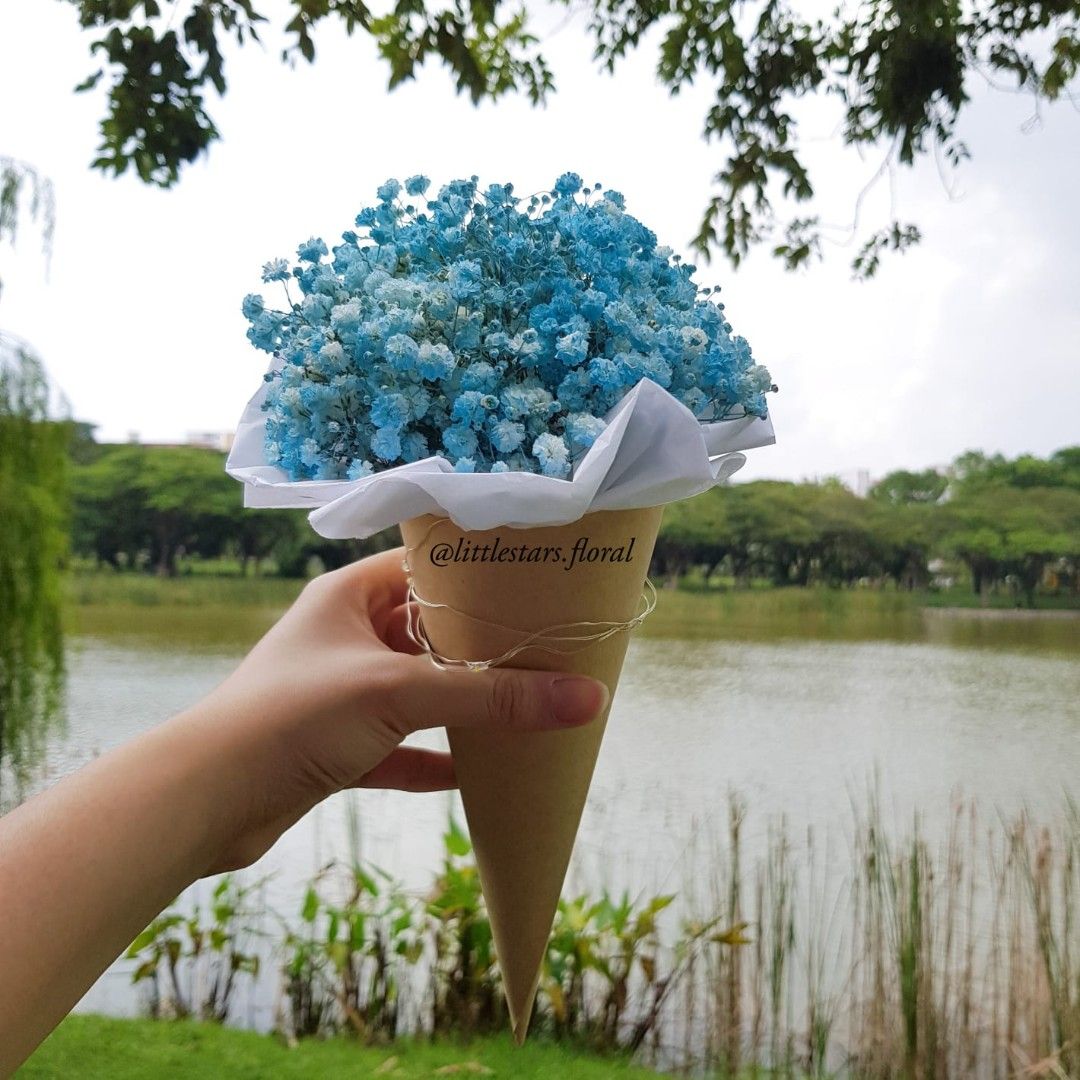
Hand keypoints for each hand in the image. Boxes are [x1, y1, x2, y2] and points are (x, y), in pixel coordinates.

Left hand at [182, 547, 608, 872]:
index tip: (537, 584)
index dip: (480, 574)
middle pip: (429, 632)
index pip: (426, 567)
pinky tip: (473, 773)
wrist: (204, 801)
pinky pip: (399, 748)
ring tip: (523, 706)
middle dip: (482, 646)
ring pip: (417, 692)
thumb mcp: (399, 693)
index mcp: (349, 596)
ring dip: (461, 704)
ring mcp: (340, 694)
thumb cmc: (291, 716)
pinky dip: (432, 760)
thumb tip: (588, 698)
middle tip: (546, 648)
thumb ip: (492, 696)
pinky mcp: (335, 747)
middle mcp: (345, 637)